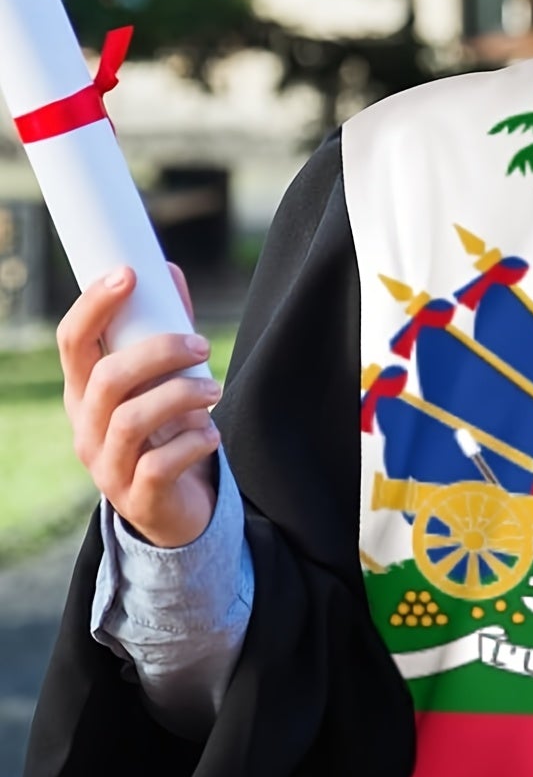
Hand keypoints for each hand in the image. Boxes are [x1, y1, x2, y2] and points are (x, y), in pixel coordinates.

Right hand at [58, 265, 221, 548]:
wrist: (171, 505)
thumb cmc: (164, 428)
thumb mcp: (158, 378)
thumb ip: (163, 329)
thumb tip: (168, 270)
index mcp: (85, 392)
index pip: (72, 342)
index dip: (94, 305)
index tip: (129, 274)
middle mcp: (85, 428)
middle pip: (107, 378)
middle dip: (160, 352)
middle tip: (202, 346)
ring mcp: (107, 465)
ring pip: (132, 420)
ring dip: (183, 395)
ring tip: (215, 390)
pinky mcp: (138, 497)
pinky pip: (160, 464)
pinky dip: (194, 441)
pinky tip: (210, 433)